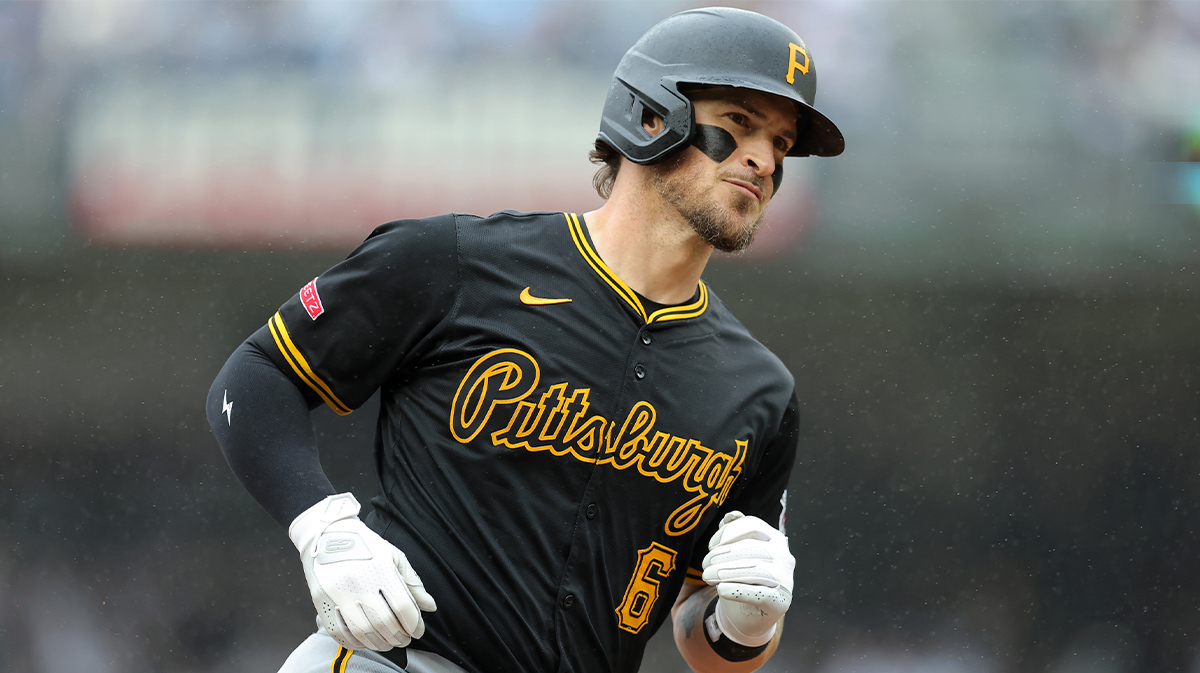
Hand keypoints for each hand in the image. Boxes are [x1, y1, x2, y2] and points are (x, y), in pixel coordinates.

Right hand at [289, 493, 436, 650]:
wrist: (328, 534)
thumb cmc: (365, 545)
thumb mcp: (394, 556)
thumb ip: (412, 583)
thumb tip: (430, 607)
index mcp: (380, 568)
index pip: (403, 606)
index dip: (414, 624)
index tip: (417, 631)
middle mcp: (358, 582)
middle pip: (384, 622)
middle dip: (399, 637)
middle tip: (404, 639)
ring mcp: (338, 593)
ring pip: (363, 632)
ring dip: (379, 643)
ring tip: (388, 643)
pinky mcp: (321, 602)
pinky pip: (339, 632)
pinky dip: (355, 643)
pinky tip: (366, 641)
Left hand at [701, 511, 793, 646]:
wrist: (748, 614)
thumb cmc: (741, 578)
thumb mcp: (736, 553)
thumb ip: (733, 532)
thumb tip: (732, 515)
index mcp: (775, 539)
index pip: (753, 526)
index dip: (729, 533)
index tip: (711, 546)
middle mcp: (784, 556)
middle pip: (752, 548)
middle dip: (724, 555)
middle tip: (705, 565)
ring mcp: (785, 579)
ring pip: (756, 570)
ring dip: (727, 571)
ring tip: (708, 576)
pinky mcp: (780, 602)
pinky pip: (759, 594)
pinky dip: (738, 590)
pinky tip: (722, 590)